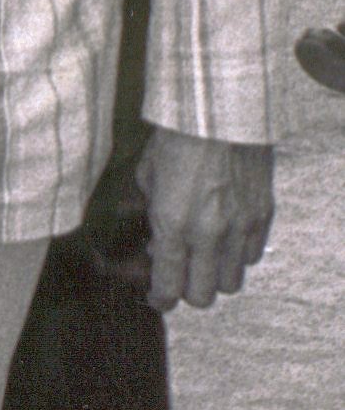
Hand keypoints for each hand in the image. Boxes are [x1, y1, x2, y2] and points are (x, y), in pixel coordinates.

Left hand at [137, 125, 274, 311]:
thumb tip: (157, 245)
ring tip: (203, 257)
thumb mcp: (148, 176)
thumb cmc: (176, 139)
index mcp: (173, 225)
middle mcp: (209, 234)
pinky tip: (225, 239)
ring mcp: (240, 227)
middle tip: (179, 277)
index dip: (161, 298)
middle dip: (187, 292)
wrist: (219, 111)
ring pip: (232, 282)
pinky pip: (252, 257)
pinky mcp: (262, 216)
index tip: (157, 297)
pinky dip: (237, 256)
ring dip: (214, 276)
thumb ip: (151, 215)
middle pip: (203, 295)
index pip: (169, 286)